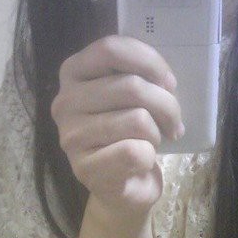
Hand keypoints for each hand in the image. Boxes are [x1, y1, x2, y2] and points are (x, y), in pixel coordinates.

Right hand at [51, 34, 182, 217]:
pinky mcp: (84, 168)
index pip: (111, 49)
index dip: (149, 61)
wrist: (123, 188)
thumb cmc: (129, 135)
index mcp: (73, 73)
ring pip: (137, 120)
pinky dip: (150, 157)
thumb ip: (137, 76)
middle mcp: (64, 102)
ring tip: (153, 141)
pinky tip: (143, 161)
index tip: (170, 82)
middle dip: (166, 105)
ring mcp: (71, 136)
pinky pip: (135, 152)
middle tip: (173, 121)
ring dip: (157, 133)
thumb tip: (166, 81)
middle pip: (131, 86)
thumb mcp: (129, 97)